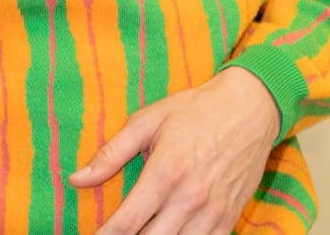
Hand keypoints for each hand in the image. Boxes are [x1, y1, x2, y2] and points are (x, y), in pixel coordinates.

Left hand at [69, 66, 280, 234]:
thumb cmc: (196, 110)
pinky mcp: (228, 218)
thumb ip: (111, 153)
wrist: (252, 108)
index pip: (127, 222)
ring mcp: (212, 212)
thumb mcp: (149, 121)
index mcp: (166, 171)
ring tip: (140, 234)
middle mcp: (190, 197)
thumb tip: (77, 178)